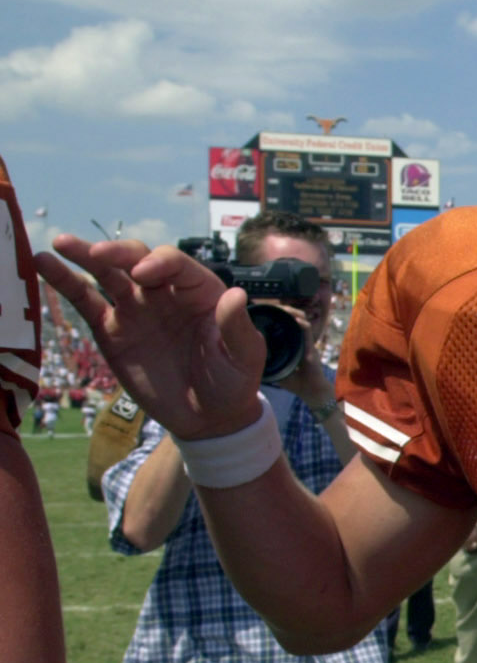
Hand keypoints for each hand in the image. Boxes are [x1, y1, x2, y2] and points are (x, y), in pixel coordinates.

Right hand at [33, 237, 263, 438]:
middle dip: (117, 253)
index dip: (159, 263)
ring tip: (60, 244)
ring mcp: (136, 309)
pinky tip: (44, 264)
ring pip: (107, 274)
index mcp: (199, 291)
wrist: (209, 417)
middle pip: (136, 259)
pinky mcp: (112, 329)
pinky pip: (87, 302)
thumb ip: (237, 326)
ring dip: (84, 256)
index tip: (143, 274)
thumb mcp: (245, 357)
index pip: (175, 264)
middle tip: (97, 255)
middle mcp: (165, 292)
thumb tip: (236, 294)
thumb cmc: (233, 382)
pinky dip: (65, 283)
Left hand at [272, 307, 333, 404]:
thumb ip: (265, 362)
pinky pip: (307, 331)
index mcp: (289, 344)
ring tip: (283, 308)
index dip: (275, 316)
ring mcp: (306, 342)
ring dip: (293, 313)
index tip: (264, 310)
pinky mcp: (311, 347)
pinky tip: (295, 319)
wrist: (311, 392)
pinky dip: (302, 323)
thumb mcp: (275, 370)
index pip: (282, 325)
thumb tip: (245, 358)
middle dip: (283, 310)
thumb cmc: (294, 383)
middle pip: (291, 319)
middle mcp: (298, 340)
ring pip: (301, 321)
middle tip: (272, 306)